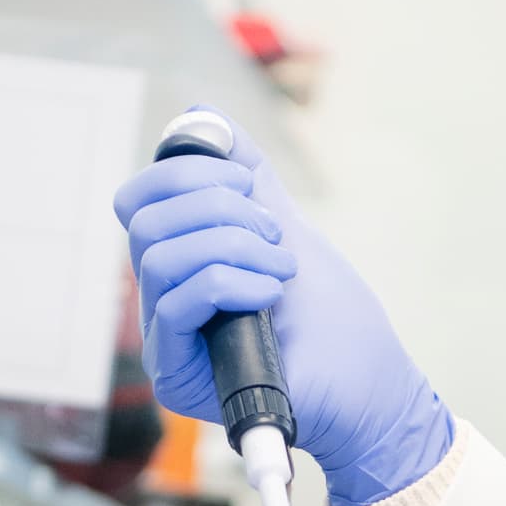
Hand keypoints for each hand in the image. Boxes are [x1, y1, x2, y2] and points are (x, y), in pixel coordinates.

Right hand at [114, 132, 457, 505]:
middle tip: (272, 232)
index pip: (139, 199)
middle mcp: (161, 299)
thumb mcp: (285, 227)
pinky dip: (230, 282)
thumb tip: (203, 117)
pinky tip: (270, 292)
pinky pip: (178, 301)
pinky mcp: (175, 374)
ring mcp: (165, 338)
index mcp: (179, 260)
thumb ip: (245, 177)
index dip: (186, 173)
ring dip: (230, 245)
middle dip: (215, 206)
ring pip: (156, 258)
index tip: (248, 185)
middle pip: (142, 221)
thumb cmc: (332, 321)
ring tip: (280, 266)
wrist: (366, 388)